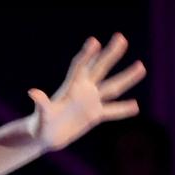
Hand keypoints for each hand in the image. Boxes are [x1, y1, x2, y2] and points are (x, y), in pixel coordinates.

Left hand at [27, 33, 146, 151]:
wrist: (44, 137)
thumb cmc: (39, 125)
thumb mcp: (41, 114)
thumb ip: (41, 103)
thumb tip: (32, 92)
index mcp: (69, 88)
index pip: (80, 67)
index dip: (87, 55)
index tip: (94, 41)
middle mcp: (82, 91)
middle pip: (100, 69)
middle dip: (110, 54)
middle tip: (121, 37)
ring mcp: (90, 102)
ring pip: (112, 87)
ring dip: (126, 77)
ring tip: (141, 66)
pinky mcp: (94, 115)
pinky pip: (112, 111)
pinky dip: (123, 109)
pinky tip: (136, 106)